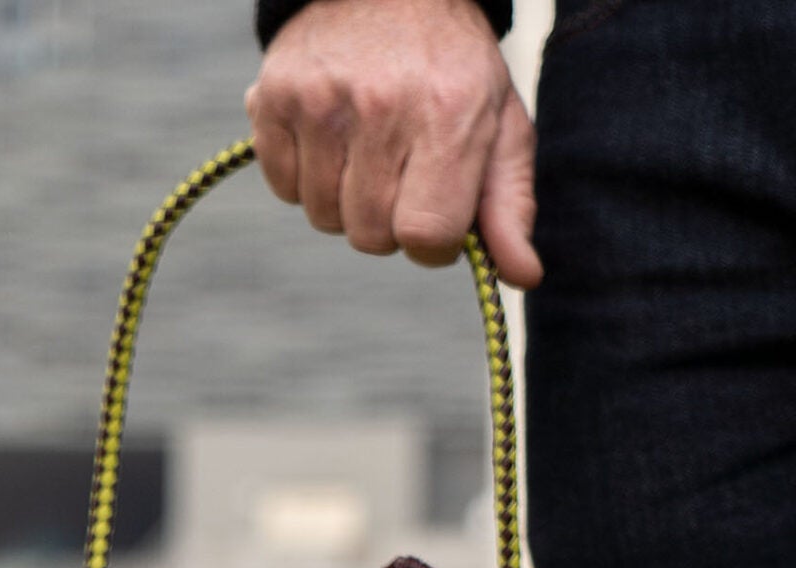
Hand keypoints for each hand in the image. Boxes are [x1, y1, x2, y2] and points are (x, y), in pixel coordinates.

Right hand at [245, 0, 539, 288]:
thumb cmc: (450, 63)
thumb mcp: (498, 121)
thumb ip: (509, 204)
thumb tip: (522, 276)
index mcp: (447, 114)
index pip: (425, 236)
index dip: (432, 240)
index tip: (436, 211)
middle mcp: (381, 107)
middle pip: (370, 238)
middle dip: (387, 218)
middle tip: (400, 166)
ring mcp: (320, 104)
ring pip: (324, 218)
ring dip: (344, 199)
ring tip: (364, 143)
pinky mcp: (273, 102)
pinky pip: (284, 189)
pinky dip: (306, 175)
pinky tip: (329, 133)